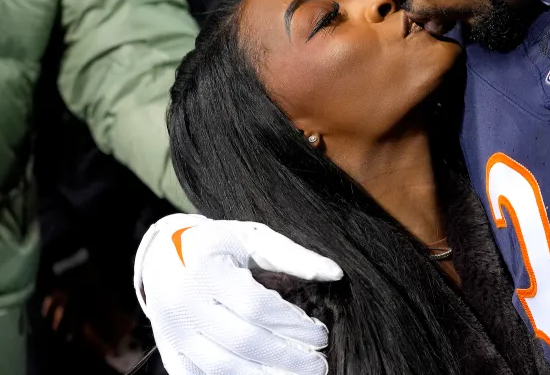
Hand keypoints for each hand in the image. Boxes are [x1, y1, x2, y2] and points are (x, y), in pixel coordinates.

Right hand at [134, 214, 342, 374]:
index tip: (321, 335)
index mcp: (206, 269)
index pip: (257, 307)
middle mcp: (182, 303)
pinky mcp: (168, 350)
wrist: (163, 254)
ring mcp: (171, 331)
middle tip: (318, 365)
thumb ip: (294, 256)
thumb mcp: (254, 239)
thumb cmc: (218, 244)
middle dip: (287, 358)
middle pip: (243, 342)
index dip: (293, 325)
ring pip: (222, 367)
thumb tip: (335, 273)